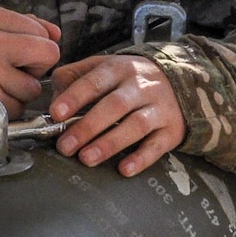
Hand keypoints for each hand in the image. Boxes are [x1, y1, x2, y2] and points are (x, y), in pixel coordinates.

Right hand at [0, 3, 60, 124]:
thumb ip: (19, 27)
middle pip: (48, 54)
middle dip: (35, 69)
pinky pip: (18, 109)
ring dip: (17, 94)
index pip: (42, 31)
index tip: (10, 55)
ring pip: (33, 87)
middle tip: (9, 73)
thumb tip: (56, 33)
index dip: (34, 48)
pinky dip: (5, 111)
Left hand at [48, 55, 186, 176]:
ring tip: (86, 158)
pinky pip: (157, 146)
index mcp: (119, 69)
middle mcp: (140, 86)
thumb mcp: (103, 67)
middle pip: (114, 105)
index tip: (56, 113)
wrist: (180, 81)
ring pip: (135, 125)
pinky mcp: (171, 130)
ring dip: (109, 143)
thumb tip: (54, 102)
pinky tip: (124, 169)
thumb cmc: (129, 79)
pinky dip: (141, 159)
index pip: (95, 81)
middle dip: (87, 127)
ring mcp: (158, 108)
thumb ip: (74, 78)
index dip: (75, 97)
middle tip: (65, 145)